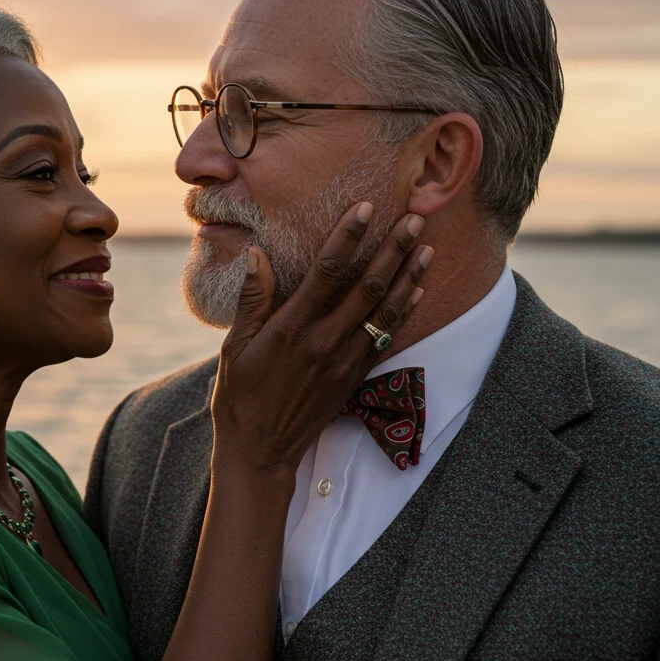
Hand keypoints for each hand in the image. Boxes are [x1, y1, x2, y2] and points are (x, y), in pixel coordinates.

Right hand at [211, 202, 430, 477]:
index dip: (348, 237)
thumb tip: (256, 254)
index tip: (366, 208)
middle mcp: (323, 342)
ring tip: (427, 246)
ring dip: (409, 276)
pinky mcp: (353, 378)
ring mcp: (343, 362)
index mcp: (291, 329)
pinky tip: (417, 290)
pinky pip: (386, 339)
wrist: (260, 451)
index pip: (326, 272)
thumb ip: (251, 300)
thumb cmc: (239, 398)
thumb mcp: (234, 347)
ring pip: (384, 311)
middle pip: (367, 286)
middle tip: (415, 218)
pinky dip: (404, 312)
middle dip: (393, 249)